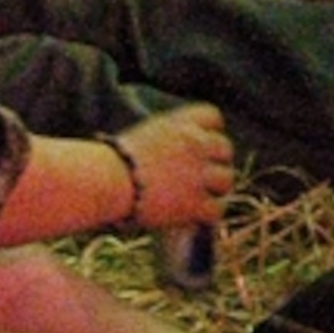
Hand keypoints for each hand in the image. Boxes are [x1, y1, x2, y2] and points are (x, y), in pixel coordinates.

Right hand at [114, 103, 234, 230]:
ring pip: (226, 180)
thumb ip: (166, 141)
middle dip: (216, 162)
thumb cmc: (111, 161)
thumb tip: (173, 157)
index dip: (209, 131)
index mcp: (181, 124)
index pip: (212, 117)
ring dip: (216, 189)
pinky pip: (217, 209)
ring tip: (201, 197)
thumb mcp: (142, 138)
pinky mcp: (195, 202)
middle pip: (225, 149)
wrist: (107, 180)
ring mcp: (198, 173)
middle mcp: (196, 144)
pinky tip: (197, 216)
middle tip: (202, 177)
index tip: (201, 145)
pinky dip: (208, 214)